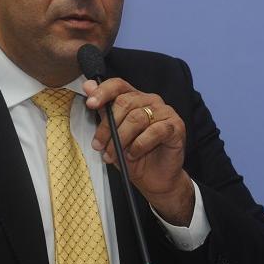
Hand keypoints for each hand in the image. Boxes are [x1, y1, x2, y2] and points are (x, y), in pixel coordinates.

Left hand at [84, 79, 193, 225]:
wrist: (154, 179)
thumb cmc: (133, 155)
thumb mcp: (112, 134)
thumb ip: (103, 110)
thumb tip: (88, 85)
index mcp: (135, 98)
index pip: (118, 85)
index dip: (103, 92)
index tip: (90, 104)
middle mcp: (151, 100)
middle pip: (125, 102)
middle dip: (108, 127)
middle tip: (99, 145)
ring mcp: (165, 112)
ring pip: (137, 118)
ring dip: (121, 139)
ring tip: (113, 155)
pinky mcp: (176, 126)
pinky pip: (155, 131)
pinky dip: (139, 145)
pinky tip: (133, 154)